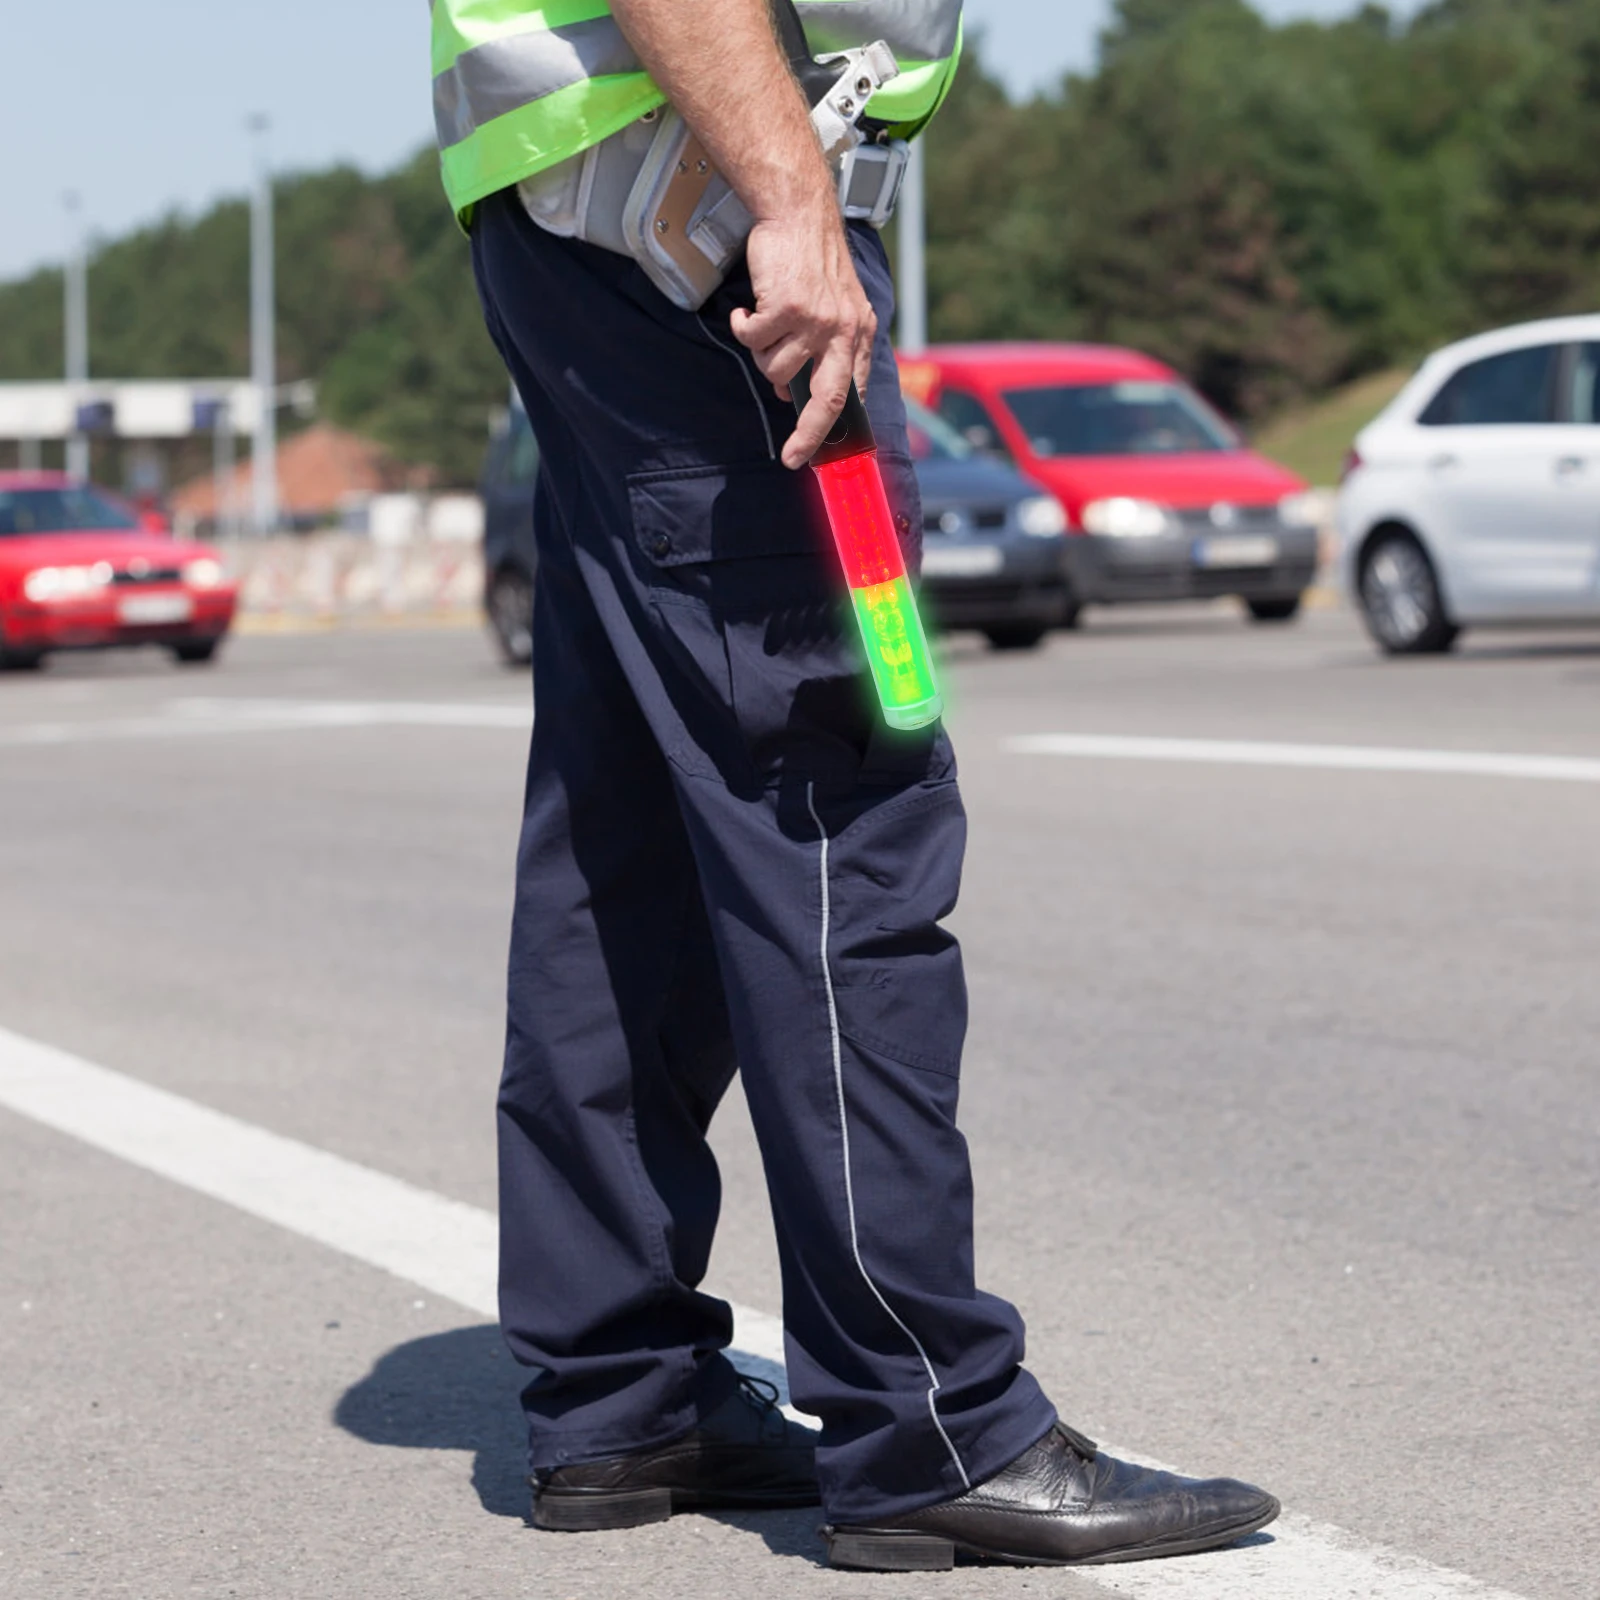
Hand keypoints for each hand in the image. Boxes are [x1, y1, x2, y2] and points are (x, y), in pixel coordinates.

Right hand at [730, 204, 876, 469]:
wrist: (799, 213)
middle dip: (808, 434)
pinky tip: (747, 309)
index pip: (851, 391)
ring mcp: (815, 320)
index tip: (820, 450)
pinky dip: (742, 327)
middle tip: (792, 456)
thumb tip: (787, 390)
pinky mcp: (787, 307)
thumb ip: (824, 347)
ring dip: (759, 352)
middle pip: (828, 399)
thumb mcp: (836, 304)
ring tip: (761, 324)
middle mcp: (842, 330)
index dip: (836, 425)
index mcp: (858, 333)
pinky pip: (753, 338)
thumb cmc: (811, 259)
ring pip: (775, 367)